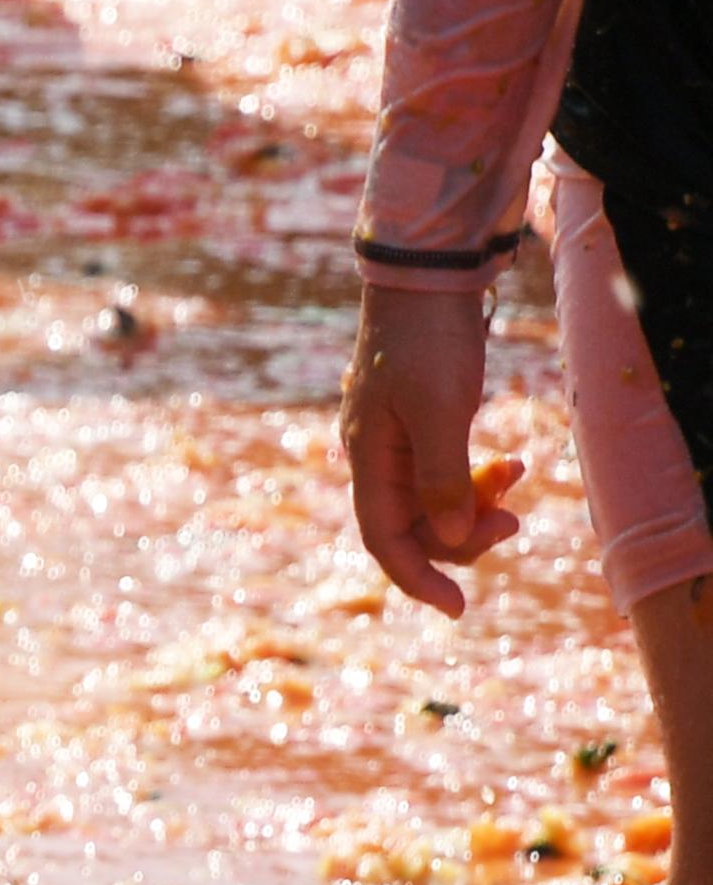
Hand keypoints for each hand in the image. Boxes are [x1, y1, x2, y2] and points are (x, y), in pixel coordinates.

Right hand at [342, 283, 522, 615]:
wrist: (425, 276)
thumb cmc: (427, 340)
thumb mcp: (439, 410)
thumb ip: (443, 479)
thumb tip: (455, 536)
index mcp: (368, 460)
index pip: (385, 539)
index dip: (418, 578)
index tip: (457, 608)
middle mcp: (375, 458)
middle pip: (415, 525)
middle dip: (464, 534)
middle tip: (515, 522)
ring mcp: (397, 441)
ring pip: (435, 499)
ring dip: (477, 503)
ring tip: (516, 478)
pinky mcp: (421, 423)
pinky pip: (447, 470)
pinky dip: (479, 475)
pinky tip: (511, 461)